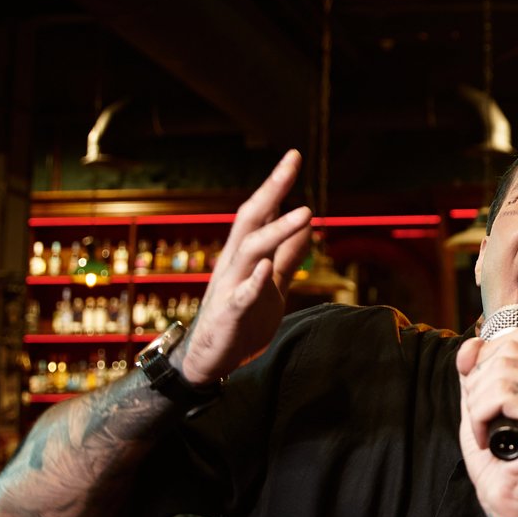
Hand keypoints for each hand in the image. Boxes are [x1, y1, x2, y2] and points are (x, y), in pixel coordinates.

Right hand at [179, 150, 312, 385]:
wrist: (209, 360)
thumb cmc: (241, 319)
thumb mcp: (270, 284)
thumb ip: (286, 257)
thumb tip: (308, 228)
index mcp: (245, 254)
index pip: (261, 212)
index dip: (277, 185)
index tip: (294, 156)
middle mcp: (234, 263)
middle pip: (250, 219)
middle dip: (271, 190)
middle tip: (291, 164)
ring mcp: (230, 287)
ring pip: (250, 251)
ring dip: (277, 231)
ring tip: (304, 213)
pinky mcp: (230, 314)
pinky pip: (241, 295)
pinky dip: (253, 281)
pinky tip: (264, 268)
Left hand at [456, 326, 517, 516]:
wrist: (514, 507)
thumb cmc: (500, 458)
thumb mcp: (482, 405)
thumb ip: (476, 372)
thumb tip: (472, 343)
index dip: (489, 359)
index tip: (483, 396)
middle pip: (509, 350)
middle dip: (479, 382)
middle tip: (480, 416)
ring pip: (502, 373)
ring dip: (478, 402)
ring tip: (484, 430)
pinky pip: (503, 396)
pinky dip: (482, 417)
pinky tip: (489, 440)